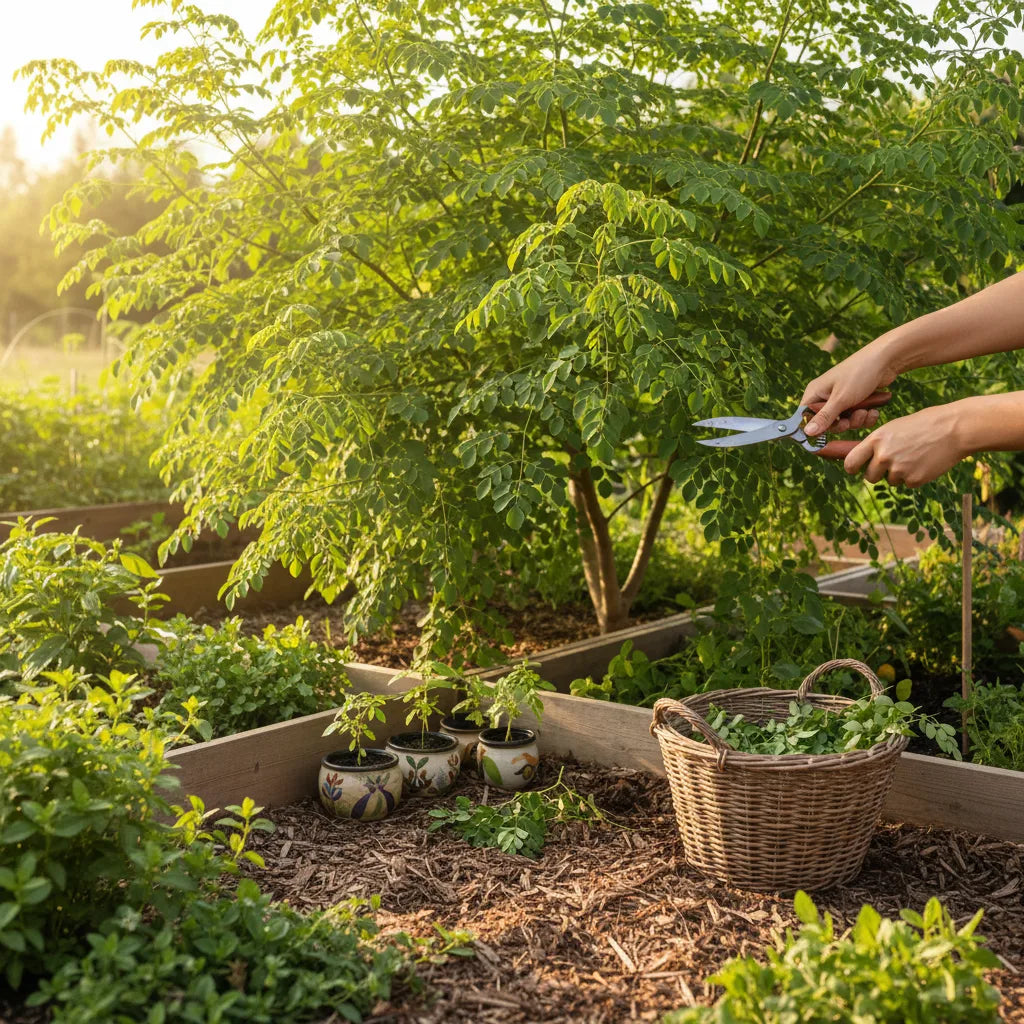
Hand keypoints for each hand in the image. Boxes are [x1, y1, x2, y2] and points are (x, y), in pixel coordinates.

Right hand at [801, 342, 899, 435]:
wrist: (886, 360)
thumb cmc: (859, 374)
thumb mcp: (841, 399)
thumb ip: (824, 417)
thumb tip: (807, 433)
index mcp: (816, 392)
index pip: (806, 416)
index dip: (815, 427)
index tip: (826, 433)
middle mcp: (826, 396)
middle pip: (827, 423)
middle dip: (842, 424)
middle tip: (849, 422)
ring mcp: (842, 398)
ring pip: (844, 421)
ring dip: (856, 420)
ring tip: (866, 411)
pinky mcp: (856, 400)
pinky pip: (857, 417)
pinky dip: (866, 417)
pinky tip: (873, 411)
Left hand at [842, 404, 964, 486]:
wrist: (955, 429)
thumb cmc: (924, 424)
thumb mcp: (894, 428)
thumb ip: (877, 444)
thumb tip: (863, 459)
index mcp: (876, 440)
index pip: (851, 462)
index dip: (852, 468)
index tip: (856, 469)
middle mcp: (883, 456)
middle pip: (869, 477)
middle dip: (878, 473)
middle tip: (895, 462)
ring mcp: (898, 470)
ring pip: (890, 481)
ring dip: (899, 474)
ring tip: (915, 456)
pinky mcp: (914, 480)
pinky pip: (908, 484)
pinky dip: (915, 477)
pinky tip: (925, 462)